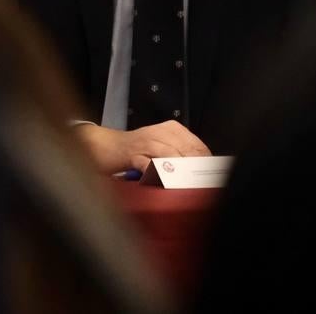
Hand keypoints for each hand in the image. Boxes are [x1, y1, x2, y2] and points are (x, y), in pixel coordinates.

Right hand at [74, 120, 211, 173]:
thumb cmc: (136, 149)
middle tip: (201, 184)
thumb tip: (202, 170)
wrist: (106, 146)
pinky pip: (149, 165)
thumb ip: (180, 154)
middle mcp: (161, 132)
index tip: (210, 177)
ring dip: (180, 173)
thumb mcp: (161, 146)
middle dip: (195, 169)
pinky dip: (158, 176)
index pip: (197, 145)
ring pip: (170, 156)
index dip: (205, 162)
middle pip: (186, 150)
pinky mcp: (132, 154)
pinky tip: (164, 184)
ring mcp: (146, 142)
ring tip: (188, 186)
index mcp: (171, 129)